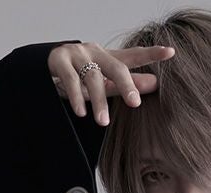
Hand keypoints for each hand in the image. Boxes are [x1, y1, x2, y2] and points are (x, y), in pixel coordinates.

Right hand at [48, 41, 175, 125]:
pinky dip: (76, 97)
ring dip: (98, 102)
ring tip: (103, 122)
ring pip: (92, 78)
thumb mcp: (103, 83)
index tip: (170, 53)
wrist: (40, 70)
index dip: (151, 54)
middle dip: (126, 85)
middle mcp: (94, 52)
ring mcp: (76, 55)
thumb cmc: (77, 78)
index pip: (132, 55)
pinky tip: (81, 112)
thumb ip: (127, 84)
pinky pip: (70, 80)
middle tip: (135, 104)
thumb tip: (155, 84)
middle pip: (115, 67)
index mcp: (107, 57)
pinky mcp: (58, 60)